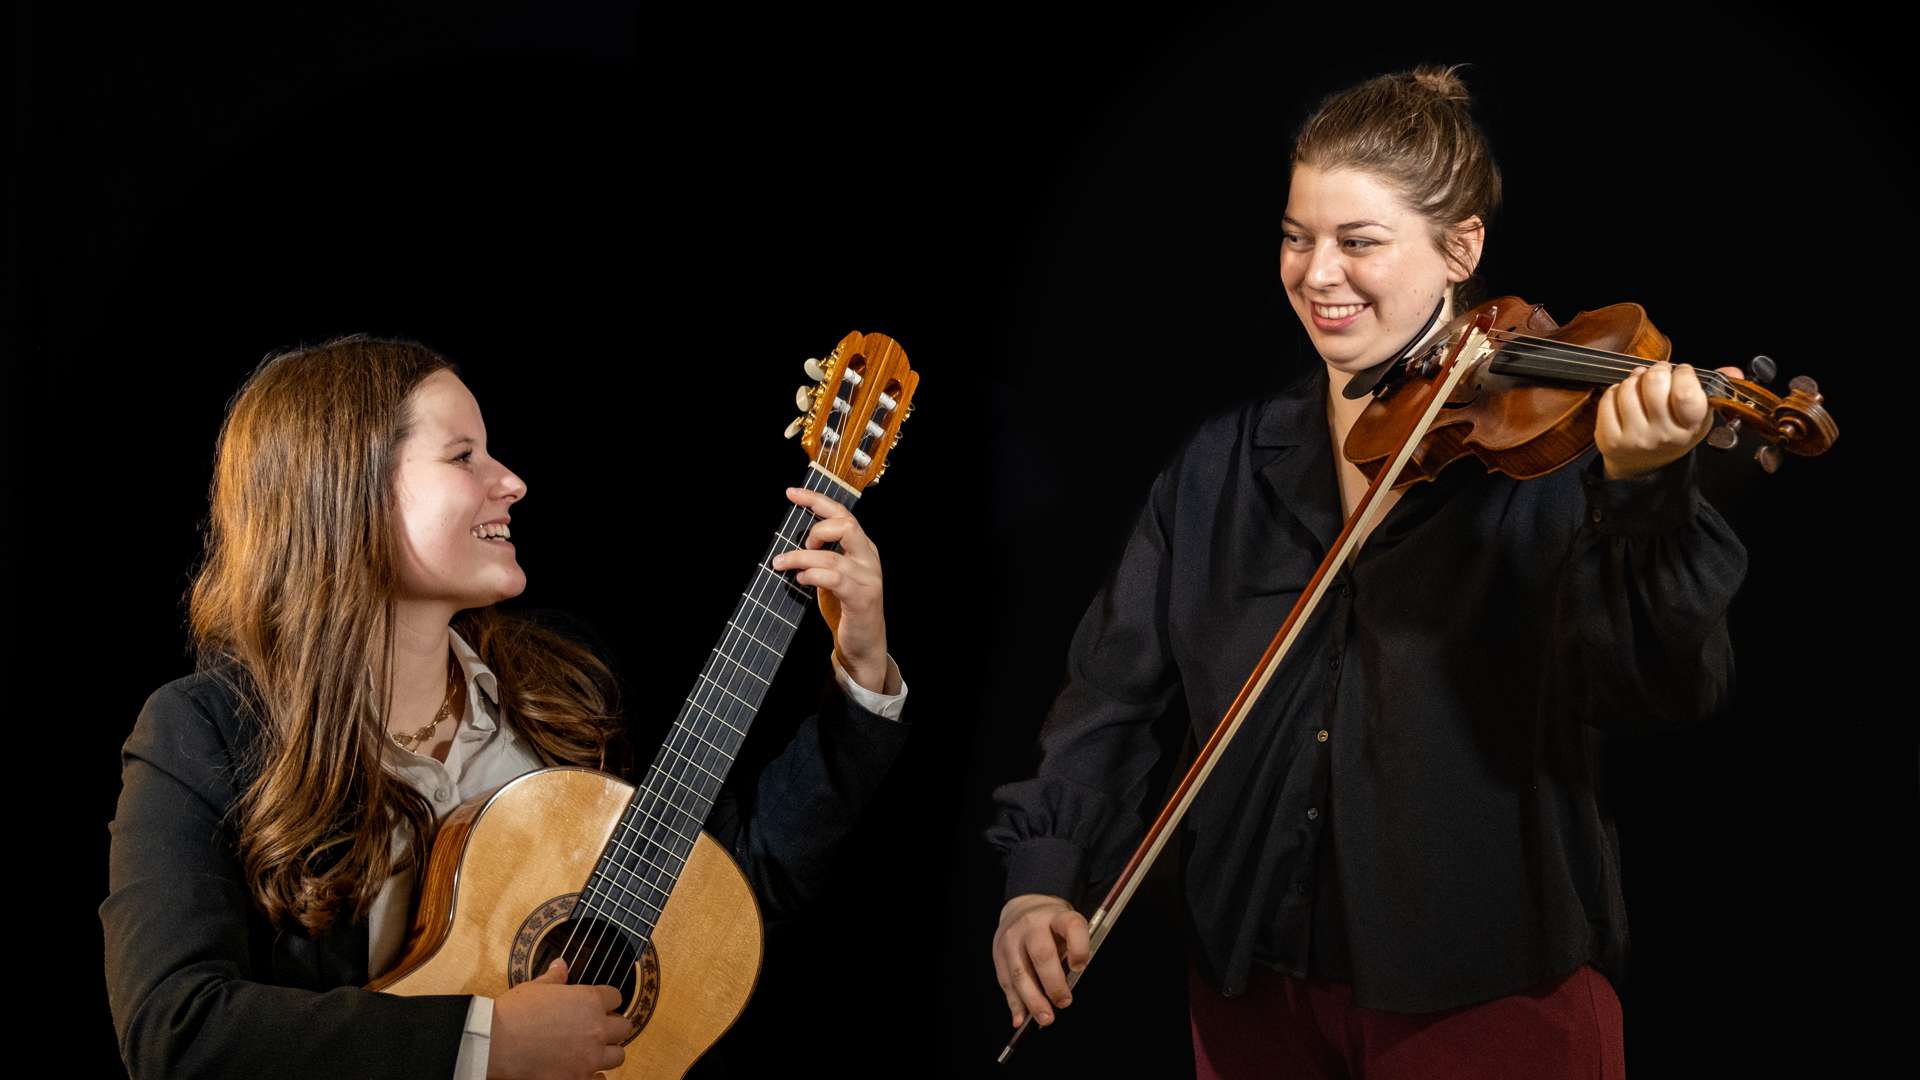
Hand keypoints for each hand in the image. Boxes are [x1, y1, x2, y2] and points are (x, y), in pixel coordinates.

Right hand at [488, 958, 628, 1079]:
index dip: (606, 1000)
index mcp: (590, 1001)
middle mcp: (596, 1029)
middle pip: (623, 1027)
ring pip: (618, 1055)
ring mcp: (589, 1057)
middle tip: (596, 1028)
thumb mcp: (535, 987)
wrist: (494, 1043)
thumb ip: (555, 977)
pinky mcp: (578, 1079)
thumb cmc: (514, 1012)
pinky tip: (584, 1071)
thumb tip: (561, 965)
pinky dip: (596, 1077)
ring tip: (592, 1050)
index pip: (616, 998)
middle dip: (612, 1026)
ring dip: (607, 1051)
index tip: (598, 1005)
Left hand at [769, 486, 890, 693]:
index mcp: (862, 548)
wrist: (863, 645)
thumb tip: (791, 541)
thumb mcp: (833, 575)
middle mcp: (868, 558)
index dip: (816, 501)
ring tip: (781, 564)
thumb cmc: (845, 608)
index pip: (842, 514)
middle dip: (817, 529)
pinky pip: (834, 579)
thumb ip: (821, 555)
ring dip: (801, 558)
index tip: (791, 493)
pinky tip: (800, 579)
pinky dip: (813, 575)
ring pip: (833, 556)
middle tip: (800, 544)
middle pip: (846, 525)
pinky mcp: (861, 598)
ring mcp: (867, 578)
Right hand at [992, 894, 1090, 1028]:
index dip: (1079, 948)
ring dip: (1033, 1000)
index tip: (1080, 967)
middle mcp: (1032, 925)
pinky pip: (1006, 982)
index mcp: (1057, 916)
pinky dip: (1014, 1004)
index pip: (1072, 927)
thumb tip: (1073, 981)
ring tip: (1046, 1018)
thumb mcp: (1067, 927)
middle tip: (1064, 1002)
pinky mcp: (998, 954)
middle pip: (1041, 954)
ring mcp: (1011, 939)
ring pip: (1020, 973)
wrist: (1021, 909)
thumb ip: (1072, 949)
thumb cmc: (1052, 925)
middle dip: (1053, 983)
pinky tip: (1021, 1019)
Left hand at [1596, 361, 1742, 479]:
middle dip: (1657, 369)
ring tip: (1641, 385)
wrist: (1643, 465)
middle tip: (1659, 373)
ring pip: (1629, 387)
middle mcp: (1663, 435)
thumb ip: (1715, 389)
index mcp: (1690, 427)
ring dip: (1635, 379)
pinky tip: (1624, 398)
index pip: (1686, 392)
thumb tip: (1733, 371)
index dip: (1683, 373)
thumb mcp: (1699, 415)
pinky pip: (1608, 398)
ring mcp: (1634, 439)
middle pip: (1654, 382)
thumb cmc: (1674, 430)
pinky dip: (1615, 390)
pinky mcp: (1609, 439)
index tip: (1682, 372)